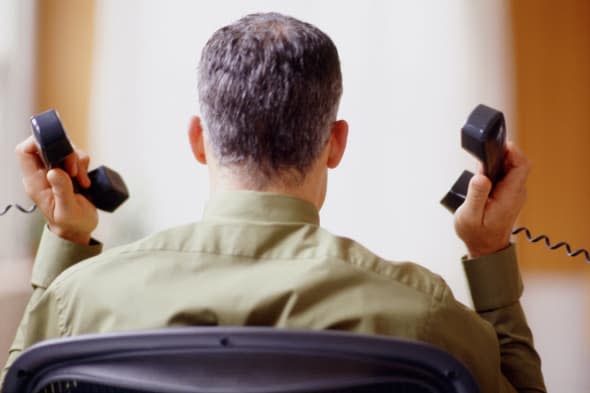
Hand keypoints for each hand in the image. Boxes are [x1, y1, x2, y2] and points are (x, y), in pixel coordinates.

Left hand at [16, 136, 97, 244]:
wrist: (80, 230)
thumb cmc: (71, 224)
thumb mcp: (67, 210)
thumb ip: (61, 190)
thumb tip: (54, 171)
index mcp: (35, 182)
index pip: (26, 151)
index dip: (39, 143)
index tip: (59, 149)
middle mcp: (43, 174)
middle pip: (47, 146)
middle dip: (65, 152)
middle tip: (75, 169)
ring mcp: (56, 172)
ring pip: (64, 149)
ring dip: (77, 159)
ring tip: (82, 179)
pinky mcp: (69, 172)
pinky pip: (75, 157)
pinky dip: (83, 164)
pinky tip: (85, 180)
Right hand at [454, 141, 529, 257]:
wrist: (486, 248)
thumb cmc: (476, 233)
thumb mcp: (469, 216)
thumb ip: (476, 195)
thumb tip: (481, 176)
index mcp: (509, 196)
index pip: (521, 165)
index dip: (512, 151)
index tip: (497, 147)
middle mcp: (516, 193)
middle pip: (517, 163)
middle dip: (500, 155)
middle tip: (482, 157)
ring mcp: (514, 193)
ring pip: (511, 168)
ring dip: (496, 163)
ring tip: (480, 168)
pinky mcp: (509, 194)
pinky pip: (506, 175)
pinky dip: (495, 170)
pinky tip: (482, 177)